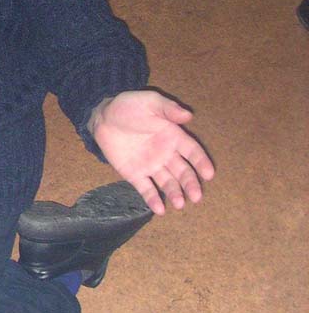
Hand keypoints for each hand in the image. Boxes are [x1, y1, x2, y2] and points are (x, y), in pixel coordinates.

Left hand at [90, 91, 214, 214]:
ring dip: (175, 193)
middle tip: (196, 196)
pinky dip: (153, 199)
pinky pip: (146, 189)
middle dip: (191, 184)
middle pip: (183, 172)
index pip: (192, 152)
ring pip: (167, 183)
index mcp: (173, 136)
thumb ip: (168, 109)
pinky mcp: (135, 175)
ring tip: (180, 204)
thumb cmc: (129, 106)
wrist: (104, 116)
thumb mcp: (150, 102)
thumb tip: (188, 115)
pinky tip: (159, 210)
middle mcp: (166, 154)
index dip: (201, 162)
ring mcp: (151, 166)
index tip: (209, 174)